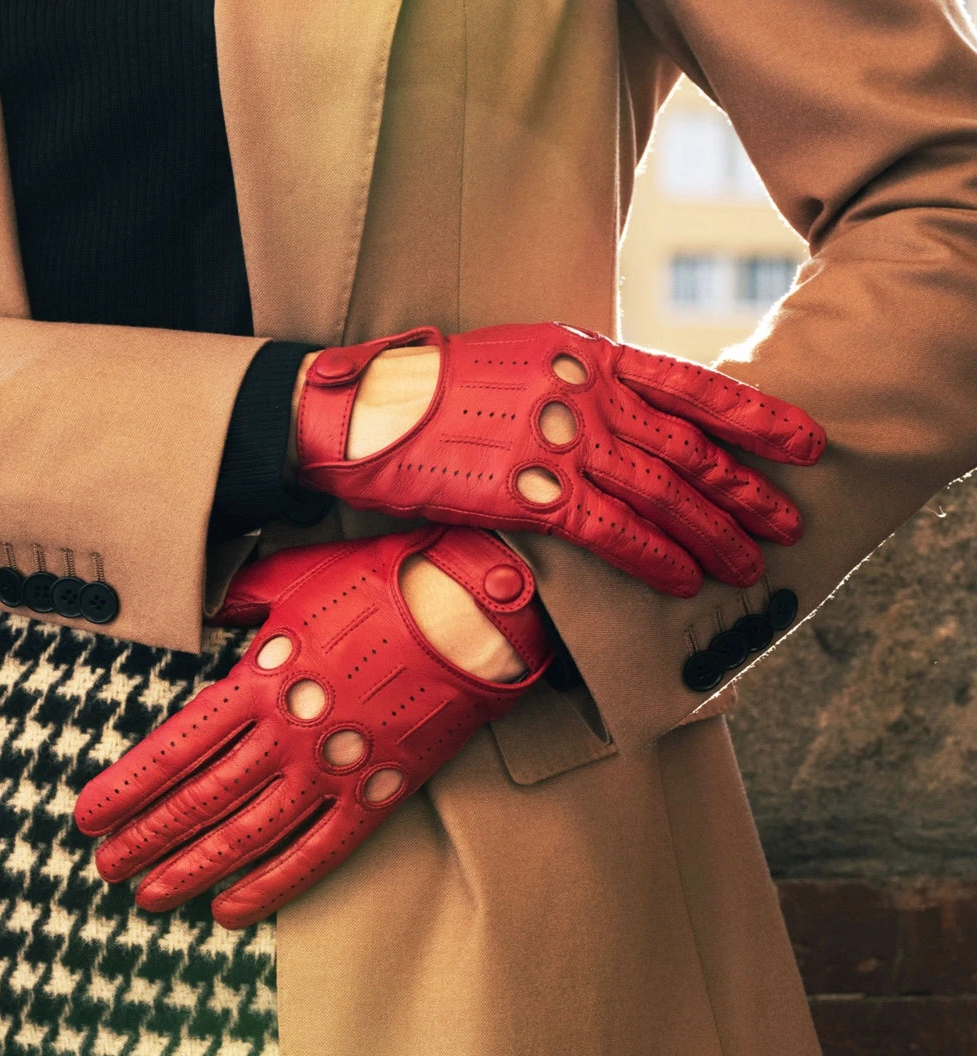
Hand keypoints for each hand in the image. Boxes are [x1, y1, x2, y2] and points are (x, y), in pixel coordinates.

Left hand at [74, 525, 551, 928]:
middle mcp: (287, 732)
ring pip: (247, 835)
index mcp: (262, 678)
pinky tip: (234, 908)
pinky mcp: (376, 792)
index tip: (89, 815)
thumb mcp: (298, 576)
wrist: (469, 613)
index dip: (127, 787)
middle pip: (200, 798)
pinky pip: (317, 851)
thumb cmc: (383, 585)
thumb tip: (211, 609)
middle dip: (146, 837)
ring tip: (152, 898)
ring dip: (193, 870)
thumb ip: (243, 599)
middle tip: (107, 868)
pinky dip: (272, 884)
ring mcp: (332, 768)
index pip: (176, 747)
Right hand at [289, 322, 825, 597]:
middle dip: (747, 490)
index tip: (802, 440)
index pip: (690, 383)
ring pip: (660, 492)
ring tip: (748, 566)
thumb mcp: (523, 360)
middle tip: (788, 522)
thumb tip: (624, 413)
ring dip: (711, 534)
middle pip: (687, 446)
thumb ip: (581, 381)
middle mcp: (583, 394)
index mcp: (586, 354)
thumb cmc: (444, 389)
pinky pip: (610, 530)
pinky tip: (683, 581)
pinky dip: (654, 557)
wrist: (371, 410)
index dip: (755, 416)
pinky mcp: (528, 492)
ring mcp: (557, 442)